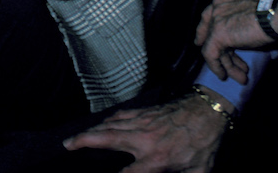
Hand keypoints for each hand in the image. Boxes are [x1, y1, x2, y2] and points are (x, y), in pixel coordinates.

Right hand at [63, 92, 229, 172]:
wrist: (210, 109)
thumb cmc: (205, 143)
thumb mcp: (198, 171)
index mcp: (156, 158)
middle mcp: (144, 138)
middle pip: (107, 138)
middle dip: (84, 141)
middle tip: (67, 144)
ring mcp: (144, 122)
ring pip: (111, 124)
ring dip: (91, 130)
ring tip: (74, 137)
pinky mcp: (147, 111)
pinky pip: (122, 114)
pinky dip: (108, 119)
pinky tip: (101, 122)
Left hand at [195, 0, 277, 84]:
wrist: (275, 14)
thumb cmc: (273, 13)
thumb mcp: (254, 12)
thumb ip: (242, 19)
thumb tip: (246, 37)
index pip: (212, 15)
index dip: (208, 31)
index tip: (207, 42)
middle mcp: (218, 4)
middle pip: (211, 31)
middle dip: (220, 51)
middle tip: (223, 65)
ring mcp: (216, 18)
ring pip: (214, 45)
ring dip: (227, 64)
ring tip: (240, 77)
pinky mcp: (217, 33)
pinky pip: (211, 54)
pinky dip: (216, 66)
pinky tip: (224, 75)